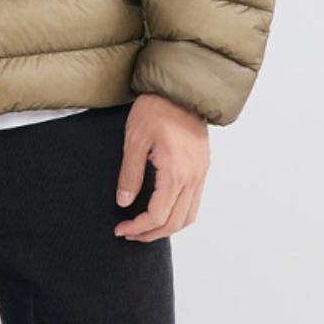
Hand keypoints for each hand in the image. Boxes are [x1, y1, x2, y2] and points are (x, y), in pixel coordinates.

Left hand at [114, 93, 209, 241]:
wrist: (179, 90)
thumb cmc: (155, 109)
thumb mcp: (134, 140)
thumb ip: (130, 174)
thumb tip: (124, 203)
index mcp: (175, 173)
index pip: (158, 215)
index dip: (138, 227)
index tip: (121, 228)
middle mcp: (192, 177)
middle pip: (175, 223)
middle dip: (150, 233)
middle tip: (129, 232)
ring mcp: (200, 173)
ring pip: (188, 216)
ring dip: (167, 227)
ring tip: (145, 227)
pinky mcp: (202, 167)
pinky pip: (194, 202)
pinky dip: (179, 214)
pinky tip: (163, 210)